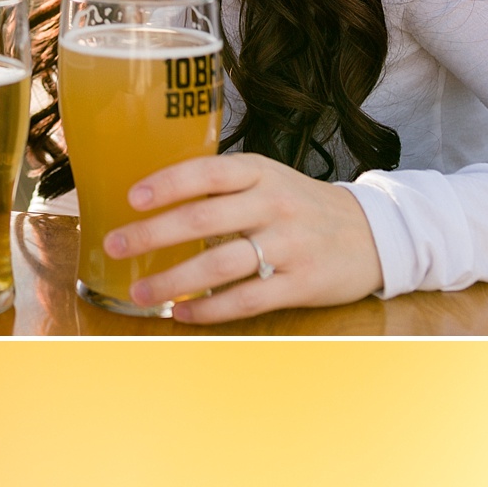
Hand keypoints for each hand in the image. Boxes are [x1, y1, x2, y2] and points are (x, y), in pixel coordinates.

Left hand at [103, 151, 383, 319]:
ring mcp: (289, 245)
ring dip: (173, 280)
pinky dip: (210, 310)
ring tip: (139, 291)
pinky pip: (247, 299)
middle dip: (152, 234)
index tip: (130, 198)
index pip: (207, 171)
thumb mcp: (269, 180)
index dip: (166, 183)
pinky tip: (182, 314)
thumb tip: (153, 202)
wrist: (373, 234)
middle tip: (114, 246)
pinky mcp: (302, 283)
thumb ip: (222, 187)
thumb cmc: (302, 206)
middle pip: (203, 218)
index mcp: (260, 173)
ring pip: (220, 264)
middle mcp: (274, 204)